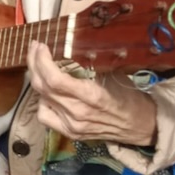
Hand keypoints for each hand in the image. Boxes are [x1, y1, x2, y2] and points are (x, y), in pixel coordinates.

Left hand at [27, 42, 157, 146]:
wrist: (141, 125)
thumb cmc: (127, 94)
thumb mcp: (111, 72)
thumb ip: (88, 60)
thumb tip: (67, 41)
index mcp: (91, 96)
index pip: (54, 79)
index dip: (41, 60)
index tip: (40, 45)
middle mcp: (78, 113)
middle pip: (42, 87)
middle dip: (34, 63)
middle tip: (35, 48)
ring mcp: (73, 125)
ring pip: (40, 99)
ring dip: (36, 79)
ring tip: (39, 65)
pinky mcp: (71, 134)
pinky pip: (45, 117)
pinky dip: (41, 101)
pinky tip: (47, 92)